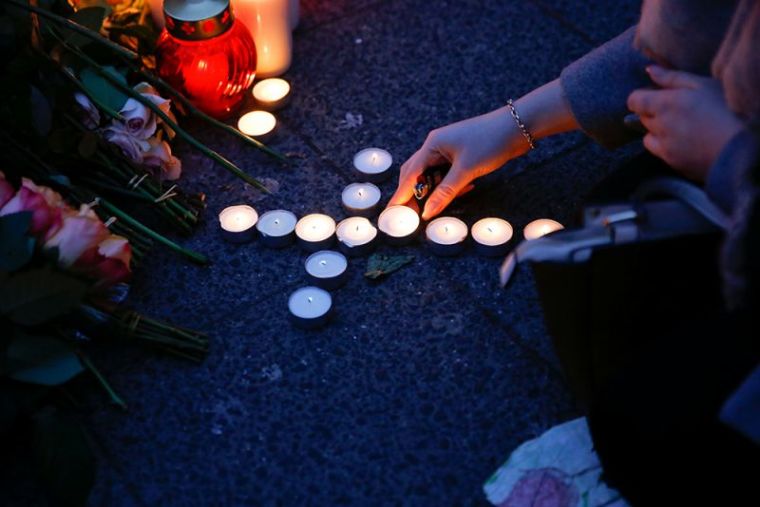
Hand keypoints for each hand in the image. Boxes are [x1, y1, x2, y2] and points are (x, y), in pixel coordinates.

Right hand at [388, 108, 529, 219]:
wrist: (518, 127)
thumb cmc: (491, 141)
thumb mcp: (466, 170)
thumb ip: (445, 192)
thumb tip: (427, 212)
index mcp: (432, 145)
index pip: (410, 174)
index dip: (401, 195)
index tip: (392, 212)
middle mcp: (436, 147)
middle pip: (417, 175)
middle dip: (414, 195)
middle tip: (410, 215)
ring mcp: (449, 151)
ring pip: (434, 176)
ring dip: (435, 192)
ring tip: (437, 207)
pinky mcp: (461, 156)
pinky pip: (448, 175)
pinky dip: (451, 186)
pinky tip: (462, 191)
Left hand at [627, 65, 743, 181]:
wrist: (743, 148)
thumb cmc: (729, 110)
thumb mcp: (704, 85)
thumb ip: (672, 78)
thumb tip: (649, 70)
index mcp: (666, 104)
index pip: (634, 100)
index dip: (643, 96)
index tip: (657, 96)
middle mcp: (660, 127)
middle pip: (642, 118)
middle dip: (653, 112)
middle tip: (678, 110)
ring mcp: (665, 147)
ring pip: (648, 138)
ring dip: (658, 132)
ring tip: (683, 128)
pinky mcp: (672, 164)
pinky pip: (660, 153)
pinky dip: (667, 147)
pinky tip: (687, 142)